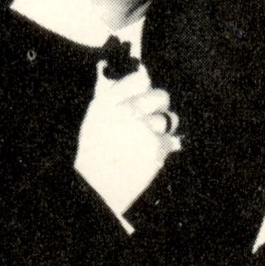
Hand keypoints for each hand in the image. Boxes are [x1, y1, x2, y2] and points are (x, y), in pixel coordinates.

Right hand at [75, 62, 181, 213]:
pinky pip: (171, 140)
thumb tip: (141, 78)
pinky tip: (147, 156)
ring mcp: (145, 129)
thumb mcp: (95, 118)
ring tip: (146, 142)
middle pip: (161, 96)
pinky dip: (163, 148)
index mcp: (110, 101)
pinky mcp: (157, 147)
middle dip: (160, 106)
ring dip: (162, 129)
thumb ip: (115, 97)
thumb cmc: (93, 153)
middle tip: (152, 117)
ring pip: (170, 119)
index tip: (143, 94)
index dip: (144, 87)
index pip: (140, 80)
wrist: (96, 187)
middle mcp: (128, 111)